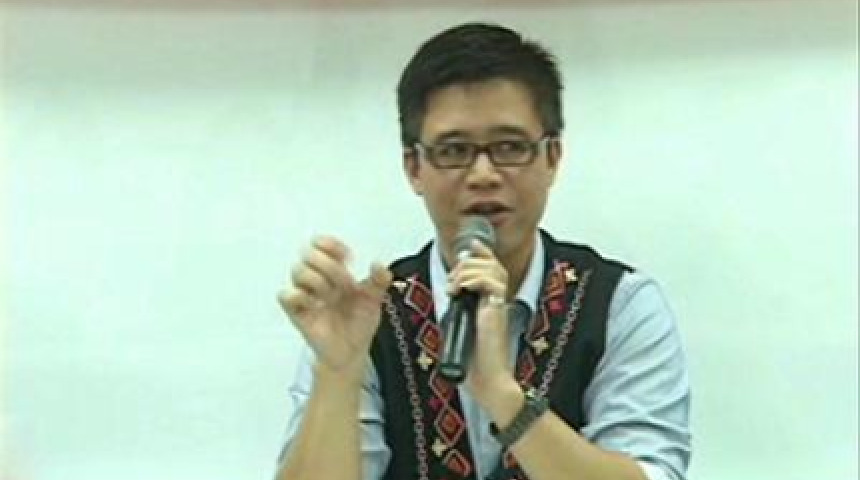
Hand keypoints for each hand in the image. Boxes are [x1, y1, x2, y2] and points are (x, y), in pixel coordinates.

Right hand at [278, 236, 391, 376]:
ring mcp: (305, 294)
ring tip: (332, 297)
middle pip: (309, 254)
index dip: (331, 244)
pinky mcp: (296, 312)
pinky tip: (316, 305)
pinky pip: (286, 295)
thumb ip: (379, 280)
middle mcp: (317, 279)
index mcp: (334, 270)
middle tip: (346, 284)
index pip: (321, 244)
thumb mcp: (374, 300)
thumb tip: (379, 264)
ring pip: (297, 270)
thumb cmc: (359, 322)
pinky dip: (301, 296)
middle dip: (330, 266)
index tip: (348, 257)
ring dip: (319, 281)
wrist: (352, 351)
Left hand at [446, 239, 514, 404]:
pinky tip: (459, 291)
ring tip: (454, 288)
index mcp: (489, 303)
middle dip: (467, 262)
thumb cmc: (476, 364)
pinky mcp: (497, 310)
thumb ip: (457, 311)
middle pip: (490, 263)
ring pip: (490, 268)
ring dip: (466, 271)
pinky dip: (470, 280)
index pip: (490, 266)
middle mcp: (496, 301)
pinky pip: (489, 281)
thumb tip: (446, 297)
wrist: (487, 382)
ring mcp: (498, 305)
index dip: (481, 252)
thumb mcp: (459, 329)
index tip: (470, 245)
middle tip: (452, 281)